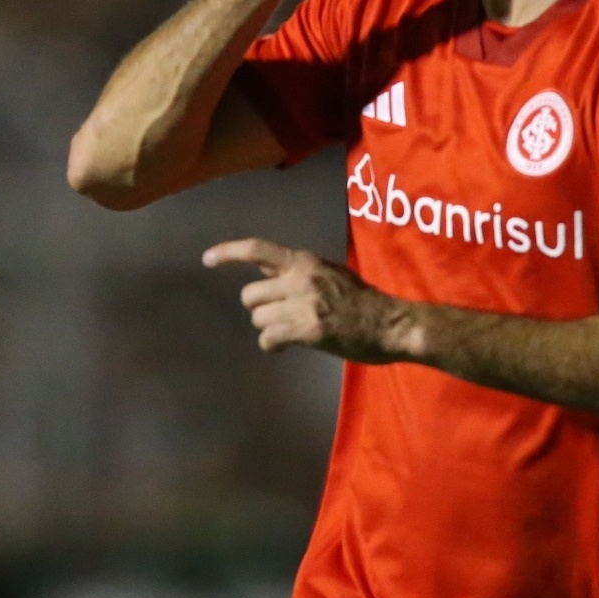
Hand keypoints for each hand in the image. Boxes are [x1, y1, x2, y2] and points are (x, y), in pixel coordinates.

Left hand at [203, 238, 410, 362]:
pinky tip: (285, 347)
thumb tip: (266, 272)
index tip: (207, 260)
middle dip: (260, 308)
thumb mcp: (330, 273)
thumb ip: (298, 272)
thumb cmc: (363, 300)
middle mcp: (300, 279)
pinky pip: (269, 338)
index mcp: (306, 262)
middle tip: (278, 316)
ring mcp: (303, 304)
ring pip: (258, 318)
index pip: (259, 250)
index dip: (228, 253)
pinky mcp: (308, 330)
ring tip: (288, 332)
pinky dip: (273, 346)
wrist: (391, 323)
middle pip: (251, 294)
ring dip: (269, 328)